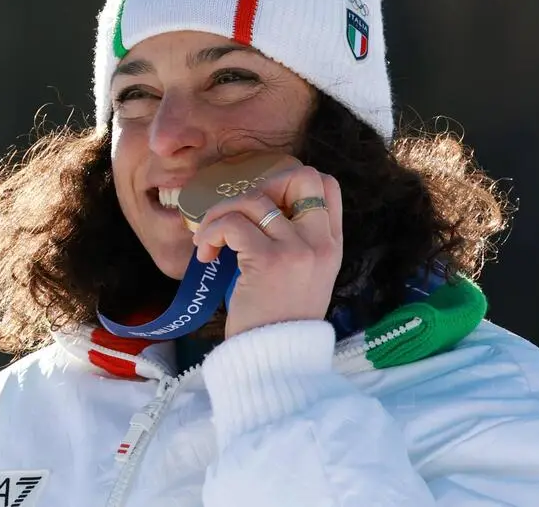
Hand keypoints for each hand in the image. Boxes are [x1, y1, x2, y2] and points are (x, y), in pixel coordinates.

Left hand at [192, 165, 342, 338]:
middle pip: (300, 176)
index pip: (326, 186)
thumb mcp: (304, 279)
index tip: (263, 206)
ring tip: (209, 241)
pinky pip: (233, 223)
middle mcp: (320, 243)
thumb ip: (297, 244)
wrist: (274, 363)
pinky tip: (206, 254)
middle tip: (237, 213)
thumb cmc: (278, 324)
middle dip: (259, 185)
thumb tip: (262, 208)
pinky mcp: (267, 260)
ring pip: (254, 198)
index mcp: (332, 245)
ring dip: (221, 213)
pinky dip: (211, 232)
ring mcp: (297, 250)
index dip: (290, 183)